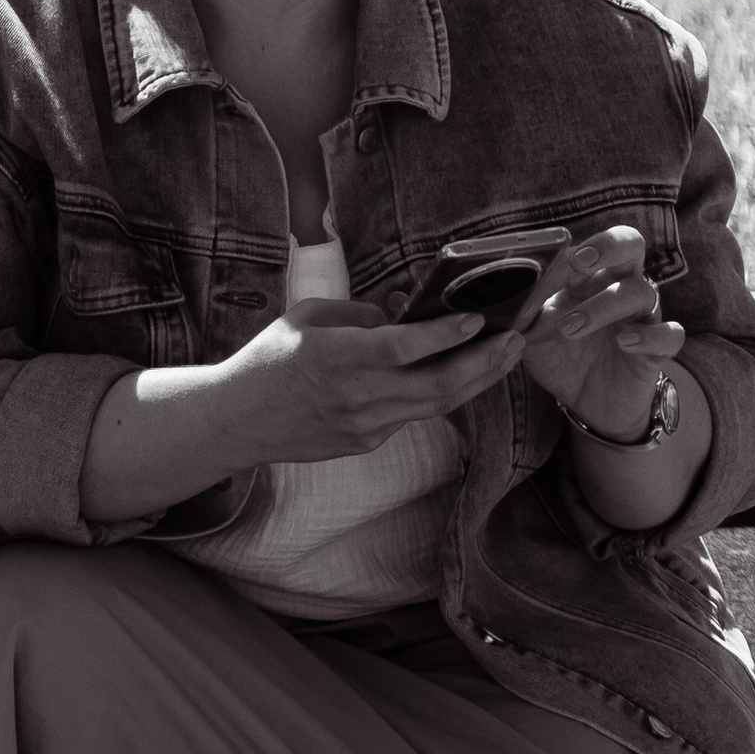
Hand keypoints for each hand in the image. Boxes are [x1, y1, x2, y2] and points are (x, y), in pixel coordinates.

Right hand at [216, 294, 523, 467]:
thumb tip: (402, 312)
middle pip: (438, 385)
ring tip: (505, 356)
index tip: (477, 320)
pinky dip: (442, 393)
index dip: (445, 335)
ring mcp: (365, 425)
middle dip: (485, 362)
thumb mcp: (307, 316)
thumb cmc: (268, 360)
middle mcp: (357, 396)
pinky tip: (461, 374)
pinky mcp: (366, 441)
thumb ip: (358, 311)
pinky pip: (413, 414)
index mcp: (337, 357)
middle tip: (515, 340)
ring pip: (437, 405)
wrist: (239, 421)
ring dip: (477, 380)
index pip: (403, 347)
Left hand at [516, 226, 682, 441]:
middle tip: (579, 262)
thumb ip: (522, 318)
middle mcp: (620, 289)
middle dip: (608, 246)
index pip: (594, 244)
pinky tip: (625, 342)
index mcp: (590, 279)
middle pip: (631, 245)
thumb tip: (502, 303)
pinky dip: (650, 335)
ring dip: (603, 306)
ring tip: (570, 328)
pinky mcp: (656, 350)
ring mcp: (642, 317)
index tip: (558, 258)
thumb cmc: (562, 359)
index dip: (579, 246)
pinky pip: (670, 334)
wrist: (588, 404)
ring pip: (642, 292)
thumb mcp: (533, 338)